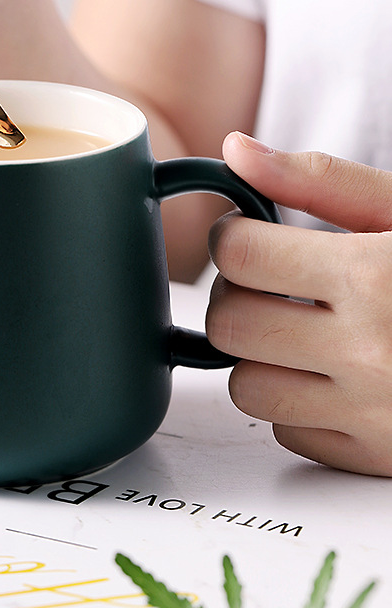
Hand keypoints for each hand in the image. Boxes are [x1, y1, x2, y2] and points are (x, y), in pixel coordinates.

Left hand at [206, 132, 391, 475]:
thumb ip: (320, 180)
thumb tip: (236, 151)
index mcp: (372, 277)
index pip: (241, 254)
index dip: (236, 236)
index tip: (252, 234)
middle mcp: (367, 352)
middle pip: (232, 325)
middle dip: (238, 294)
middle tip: (270, 280)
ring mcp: (373, 412)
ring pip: (248, 389)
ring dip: (259, 355)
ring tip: (298, 327)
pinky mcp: (379, 456)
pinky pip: (289, 433)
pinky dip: (296, 404)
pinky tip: (332, 373)